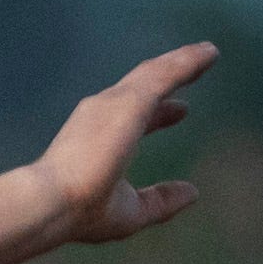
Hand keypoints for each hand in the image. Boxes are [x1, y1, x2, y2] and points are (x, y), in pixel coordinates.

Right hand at [33, 45, 215, 247]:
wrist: (54, 202)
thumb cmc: (84, 211)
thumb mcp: (133, 210)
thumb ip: (162, 200)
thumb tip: (192, 193)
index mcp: (103, 139)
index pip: (138, 119)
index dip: (161, 115)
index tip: (181, 110)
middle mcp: (105, 113)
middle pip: (144, 87)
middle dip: (168, 75)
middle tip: (193, 67)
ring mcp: (115, 104)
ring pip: (155, 73)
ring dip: (182, 61)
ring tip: (208, 52)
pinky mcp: (127, 101)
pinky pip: (164, 74)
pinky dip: (186, 62)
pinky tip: (208, 54)